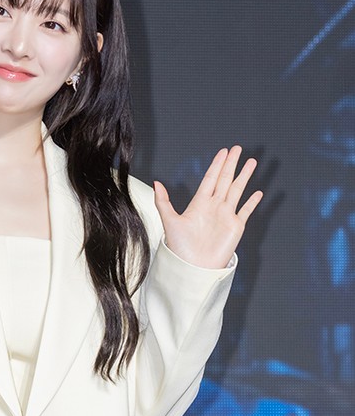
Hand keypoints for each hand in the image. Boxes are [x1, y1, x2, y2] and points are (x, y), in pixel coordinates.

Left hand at [153, 145, 262, 268]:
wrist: (193, 267)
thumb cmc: (180, 248)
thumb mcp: (170, 222)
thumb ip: (163, 202)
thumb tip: (157, 183)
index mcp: (199, 203)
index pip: (210, 179)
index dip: (217, 165)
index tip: (223, 152)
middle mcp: (214, 207)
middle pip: (225, 180)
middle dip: (231, 164)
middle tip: (237, 148)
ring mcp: (226, 216)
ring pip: (237, 190)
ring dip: (244, 176)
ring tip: (251, 162)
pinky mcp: (236, 227)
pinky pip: (246, 211)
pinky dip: (252, 202)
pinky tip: (258, 192)